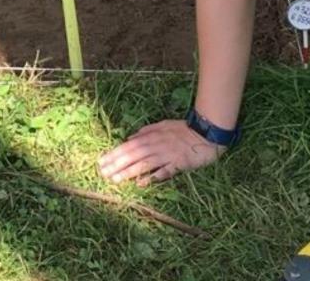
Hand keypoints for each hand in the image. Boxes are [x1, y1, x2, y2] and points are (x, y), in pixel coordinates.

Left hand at [97, 119, 224, 185]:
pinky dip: (152, 177)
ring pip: (144, 164)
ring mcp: (167, 154)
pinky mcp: (179, 163)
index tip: (102, 162)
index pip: (128, 146)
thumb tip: (130, 137)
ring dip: (129, 172)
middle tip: (103, 174)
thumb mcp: (163, 125)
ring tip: (116, 180)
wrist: (207, 132)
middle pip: (133, 155)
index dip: (114, 154)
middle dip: (117, 165)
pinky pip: (164, 171)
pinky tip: (141, 183)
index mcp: (152, 136)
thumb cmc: (184, 130)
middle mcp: (156, 145)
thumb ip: (147, 131)